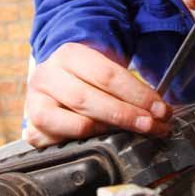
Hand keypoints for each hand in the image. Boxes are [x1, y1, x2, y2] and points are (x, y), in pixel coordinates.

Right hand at [24, 42, 172, 146]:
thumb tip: (158, 111)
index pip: (107, 74)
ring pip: (77, 122)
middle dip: (126, 114)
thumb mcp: (103, 70)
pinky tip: (102, 138)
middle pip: (90, 98)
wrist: (56, 84)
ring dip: (110, 130)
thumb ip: (126, 87)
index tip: (160, 109)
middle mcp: (47, 76)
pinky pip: (65, 141)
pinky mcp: (33, 128)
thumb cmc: (85, 79)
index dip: (137, 94)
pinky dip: (86, 141)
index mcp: (68, 54)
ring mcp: (36, 102)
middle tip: (152, 125)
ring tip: (131, 132)